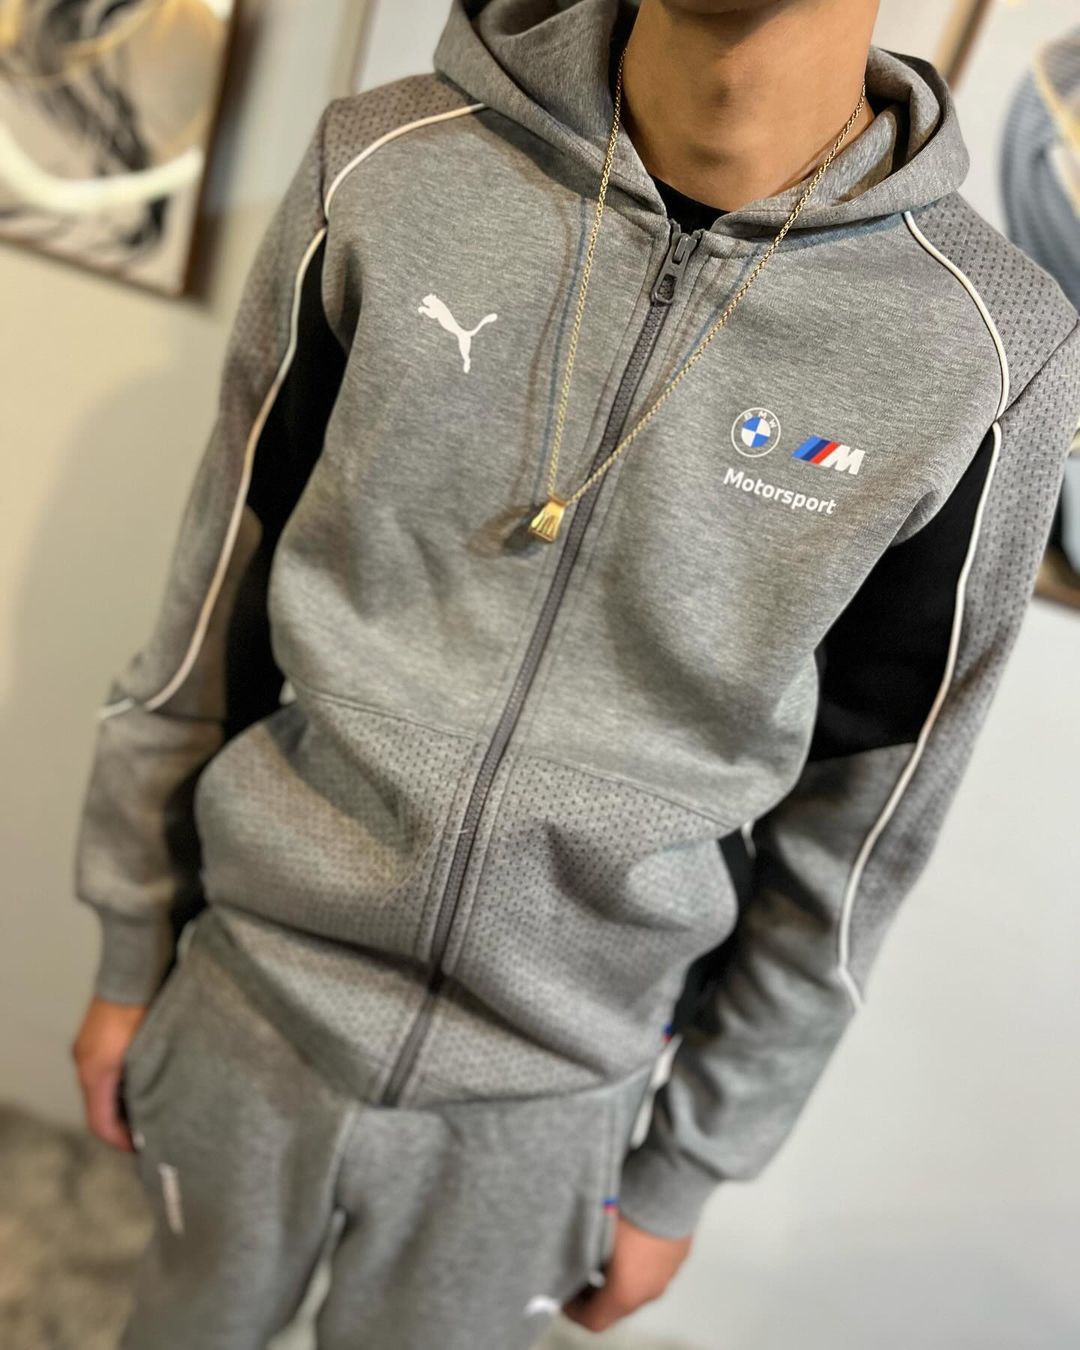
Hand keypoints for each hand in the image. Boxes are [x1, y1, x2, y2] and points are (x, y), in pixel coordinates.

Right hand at [71, 996, 147, 1151]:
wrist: (134, 968)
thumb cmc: (144, 1009)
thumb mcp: (148, 1051)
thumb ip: (147, 1082)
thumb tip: (158, 1109)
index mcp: (95, 1073)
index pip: (100, 1124)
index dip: (121, 1141)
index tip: (142, 1148)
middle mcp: (85, 1063)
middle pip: (99, 1108)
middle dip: (123, 1123)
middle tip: (151, 1129)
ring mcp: (88, 1048)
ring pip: (102, 1088)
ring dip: (122, 1101)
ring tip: (151, 1106)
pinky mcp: (96, 1036)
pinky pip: (104, 1070)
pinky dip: (120, 1082)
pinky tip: (145, 1078)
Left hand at [561, 1213, 693, 1332]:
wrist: (670, 1183)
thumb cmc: (630, 1208)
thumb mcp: (592, 1232)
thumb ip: (577, 1256)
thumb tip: (565, 1260)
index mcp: (626, 1293)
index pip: (594, 1320)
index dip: (573, 1311)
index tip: (563, 1294)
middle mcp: (649, 1291)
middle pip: (616, 1306)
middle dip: (594, 1294)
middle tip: (578, 1274)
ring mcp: (667, 1274)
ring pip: (637, 1287)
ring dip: (617, 1277)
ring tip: (601, 1252)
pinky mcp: (678, 1256)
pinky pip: (653, 1268)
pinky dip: (638, 1262)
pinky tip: (628, 1239)